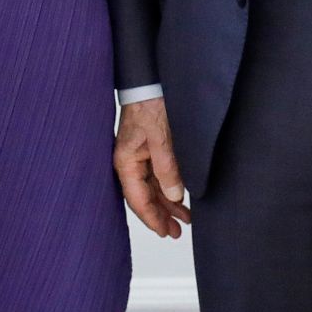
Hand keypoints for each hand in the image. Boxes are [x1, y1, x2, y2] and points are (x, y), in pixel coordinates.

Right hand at [114, 98, 191, 238]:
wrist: (153, 80)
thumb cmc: (151, 103)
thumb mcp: (161, 137)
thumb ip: (167, 166)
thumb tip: (174, 195)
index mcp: (126, 161)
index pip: (137, 198)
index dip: (151, 218)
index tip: (165, 232)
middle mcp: (131, 161)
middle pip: (145, 196)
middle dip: (161, 215)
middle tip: (177, 232)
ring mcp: (141, 155)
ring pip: (154, 187)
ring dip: (168, 203)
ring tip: (185, 219)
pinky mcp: (151, 147)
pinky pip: (159, 174)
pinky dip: (171, 187)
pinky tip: (181, 197)